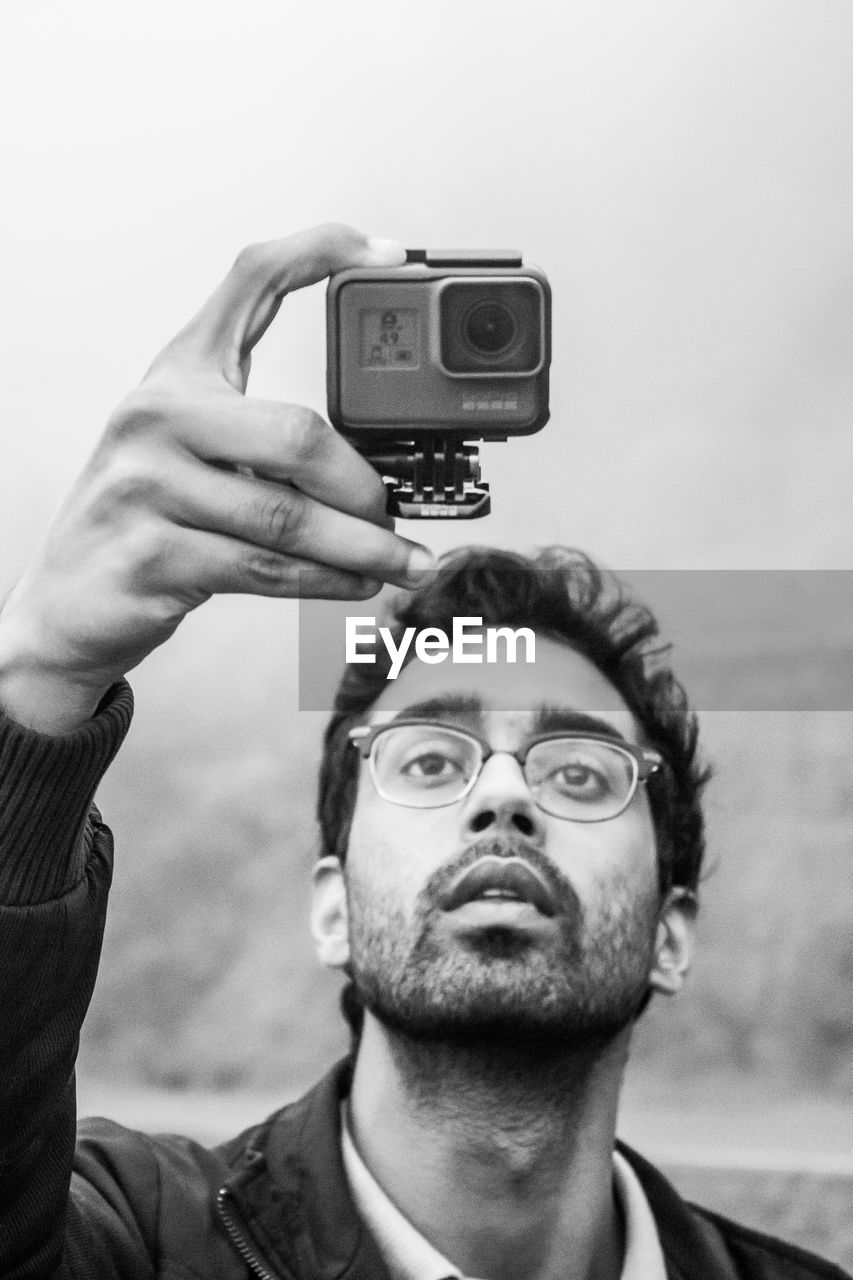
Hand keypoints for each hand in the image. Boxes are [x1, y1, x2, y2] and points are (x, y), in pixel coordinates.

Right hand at [0, 224, 434, 731]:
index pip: (252, 281)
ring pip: (286, 516)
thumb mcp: (193, 450)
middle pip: (296, 434)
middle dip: (361, 486)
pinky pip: (264, 569)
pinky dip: (325, 582)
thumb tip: (371, 457)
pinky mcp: (153, 554)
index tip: (389, 255)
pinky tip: (355, 584)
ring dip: (360, 549)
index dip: (321, 253)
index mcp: (179, 375)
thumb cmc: (143, 521)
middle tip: (390, 513)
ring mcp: (149, 485)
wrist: (68, 603)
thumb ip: (265, 432)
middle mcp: (158, 417)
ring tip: (396, 561)